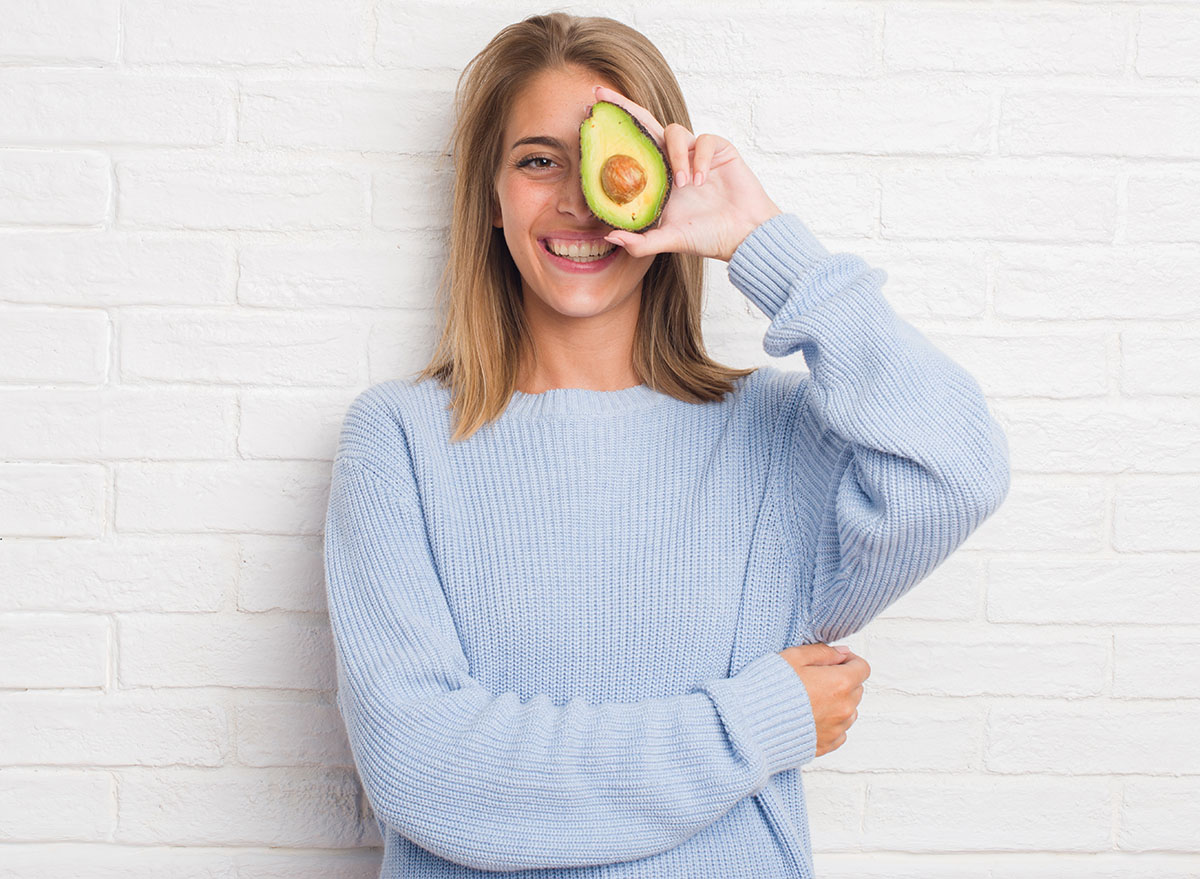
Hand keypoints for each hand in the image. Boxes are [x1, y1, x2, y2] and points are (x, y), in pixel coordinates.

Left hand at [592, 85, 782, 262]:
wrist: (745, 235)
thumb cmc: (708, 237)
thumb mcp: (669, 241)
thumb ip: (640, 243)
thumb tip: (608, 238)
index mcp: (658, 179)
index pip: (631, 148)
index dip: (614, 132)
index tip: (590, 112)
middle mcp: (673, 162)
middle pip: (645, 125)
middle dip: (624, 108)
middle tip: (601, 93)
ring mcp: (694, 153)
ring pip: (675, 132)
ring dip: (676, 155)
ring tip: (685, 184)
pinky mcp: (718, 149)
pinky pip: (704, 141)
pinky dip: (701, 158)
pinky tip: (703, 180)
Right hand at [778, 643, 869, 757]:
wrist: (751, 724)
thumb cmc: (768, 689)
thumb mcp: (793, 657)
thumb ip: (822, 652)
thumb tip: (842, 653)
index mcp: (839, 683)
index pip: (862, 668)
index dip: (850, 661)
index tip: (835, 661)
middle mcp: (843, 708)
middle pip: (857, 689)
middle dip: (843, 680)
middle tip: (818, 678)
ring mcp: (836, 729)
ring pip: (850, 711)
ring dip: (838, 703)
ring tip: (812, 699)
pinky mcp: (826, 745)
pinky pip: (839, 732)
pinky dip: (830, 723)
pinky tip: (810, 716)